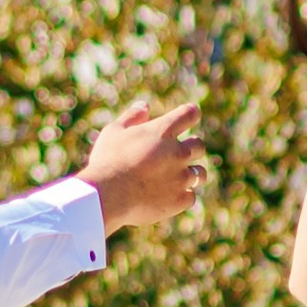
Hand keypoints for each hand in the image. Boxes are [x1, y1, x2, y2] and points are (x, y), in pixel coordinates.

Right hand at [82, 98, 206, 234]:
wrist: (106, 197)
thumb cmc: (106, 162)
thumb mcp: (113, 132)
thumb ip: (131, 117)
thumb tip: (144, 106)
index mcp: (163, 131)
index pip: (190, 114)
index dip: (190, 114)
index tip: (188, 117)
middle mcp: (178, 152)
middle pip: (198, 146)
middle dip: (190, 148)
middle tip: (177, 154)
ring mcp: (181, 177)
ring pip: (200, 173)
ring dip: (191, 174)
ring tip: (178, 178)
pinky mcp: (180, 200)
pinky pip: (190, 197)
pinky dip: (182, 196)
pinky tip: (170, 197)